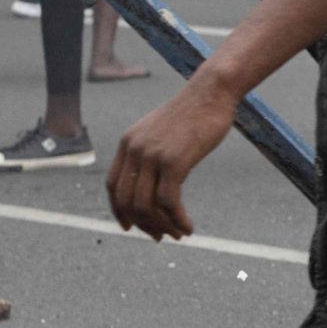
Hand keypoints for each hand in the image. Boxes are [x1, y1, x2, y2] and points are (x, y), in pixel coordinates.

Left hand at [108, 77, 238, 239]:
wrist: (212, 91)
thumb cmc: (195, 111)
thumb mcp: (163, 130)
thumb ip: (152, 151)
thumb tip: (153, 179)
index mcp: (128, 142)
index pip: (113, 186)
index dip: (119, 211)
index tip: (131, 226)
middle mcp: (135, 150)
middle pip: (127, 201)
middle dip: (143, 225)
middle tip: (161, 236)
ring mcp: (152, 156)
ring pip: (146, 207)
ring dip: (162, 226)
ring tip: (179, 233)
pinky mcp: (173, 161)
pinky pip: (168, 202)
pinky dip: (177, 220)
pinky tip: (188, 226)